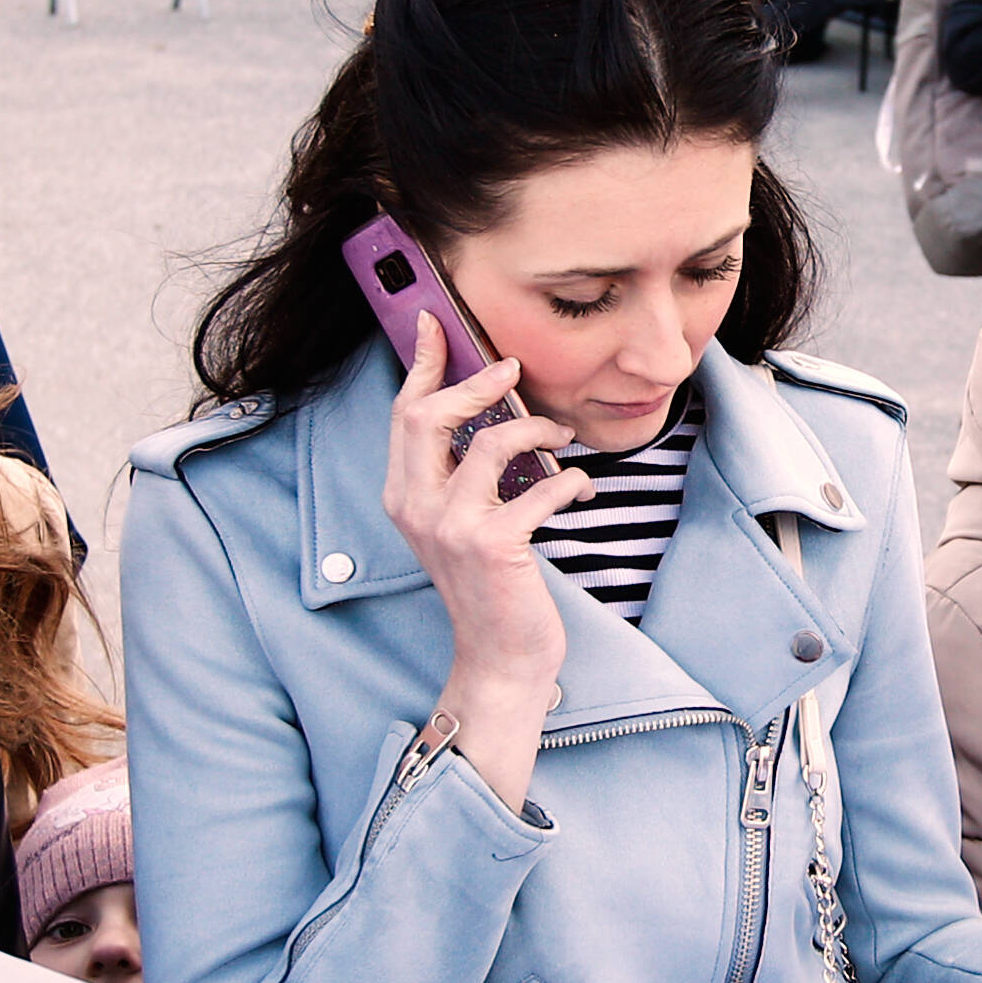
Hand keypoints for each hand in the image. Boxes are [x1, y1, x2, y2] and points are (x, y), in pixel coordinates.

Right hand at [380, 313, 579, 784]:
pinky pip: (538, 487)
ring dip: (537, 431)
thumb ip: (461, 476)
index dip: (422, 364)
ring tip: (560, 438)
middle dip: (475, 382)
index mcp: (403, 497)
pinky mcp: (494, 545)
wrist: (501, 659)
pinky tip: (578, 490)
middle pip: (430, 415)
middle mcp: (416, 508)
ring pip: (492, 444)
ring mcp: (451, 527)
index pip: (404, 414)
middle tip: (513, 369)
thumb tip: (494, 413)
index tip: (435, 323)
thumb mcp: (462, 526)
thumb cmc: (490, 589)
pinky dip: (567, 480)